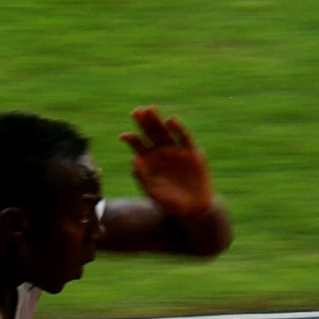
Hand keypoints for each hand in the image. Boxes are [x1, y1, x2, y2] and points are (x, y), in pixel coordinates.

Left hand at [120, 106, 213, 220]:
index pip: (137, 145)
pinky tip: (171, 121)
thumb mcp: (154, 193)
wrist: (195, 209)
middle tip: (136, 112)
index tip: (124, 136)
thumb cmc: (171, 203)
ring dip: (157, 120)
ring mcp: (177, 150)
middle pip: (150, 133)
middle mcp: (161, 152)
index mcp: (149, 161)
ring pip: (165, 131)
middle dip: (143, 122)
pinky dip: (178, 129)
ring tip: (150, 110)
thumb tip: (133, 159)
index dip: (131, 139)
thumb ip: (143, 177)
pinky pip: (184, 137)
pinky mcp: (192, 152)